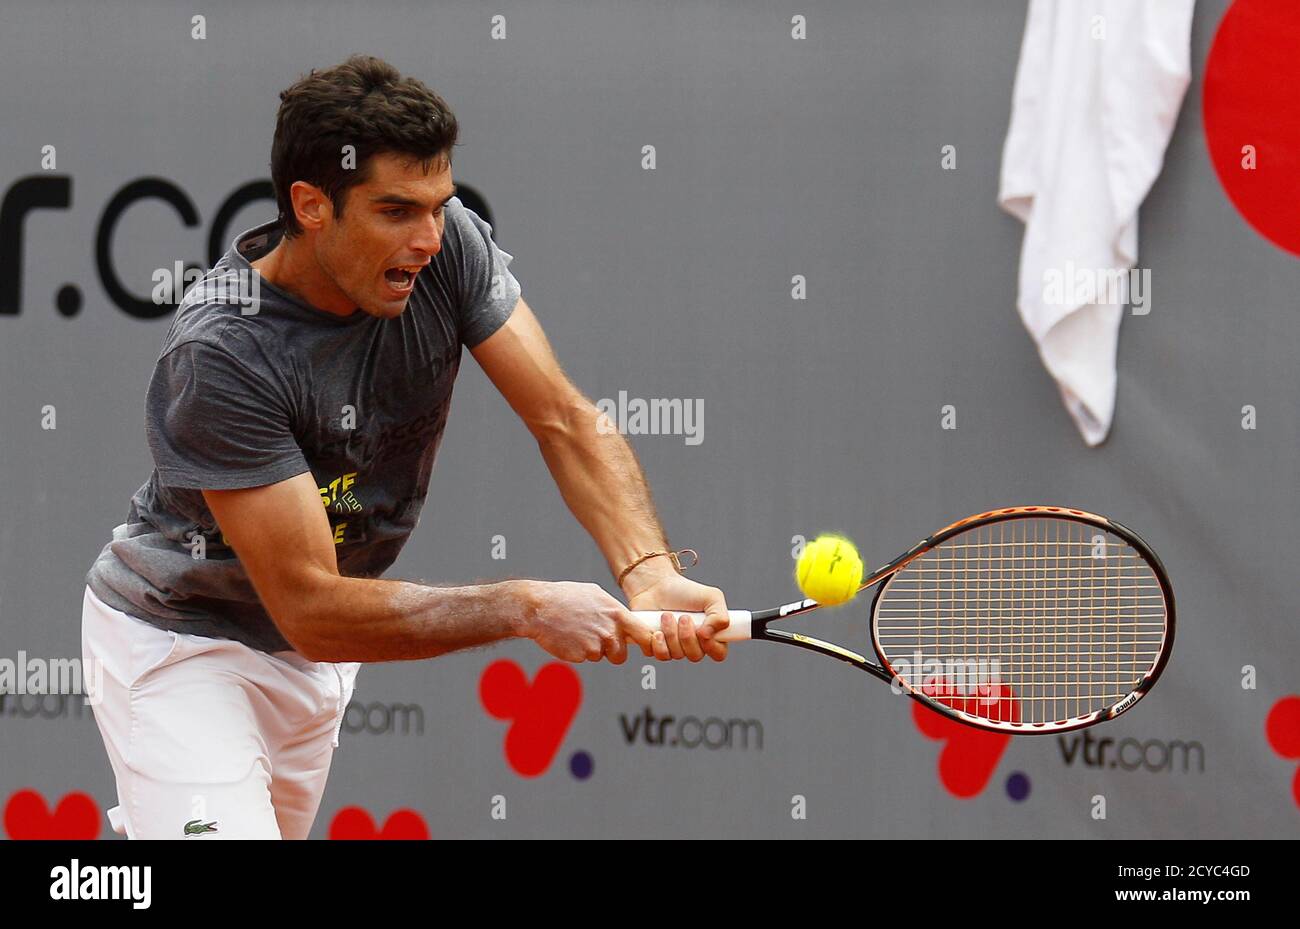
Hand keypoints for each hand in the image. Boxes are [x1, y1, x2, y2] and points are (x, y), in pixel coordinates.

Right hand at [519, 580, 653, 663]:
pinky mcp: (581, 656)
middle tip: (597, 639)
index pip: (644, 634)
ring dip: (593, 650)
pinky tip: (568, 637)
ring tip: (578, 633)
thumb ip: (613, 609)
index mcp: (616, 614)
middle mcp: (610, 631)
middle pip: (621, 654)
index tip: (646, 645)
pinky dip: (578, 651)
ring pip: (601, 657)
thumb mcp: (595, 594)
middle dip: (612, 651)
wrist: (539, 608)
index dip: (647, 642)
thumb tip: (624, 617)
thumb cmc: (565, 597)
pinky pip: (585, 658)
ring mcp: (596, 645)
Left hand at [625, 573, 728, 662]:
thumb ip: (720, 615)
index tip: (703, 631)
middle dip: (687, 635)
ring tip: (666, 615)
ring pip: (675, 655)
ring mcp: (672, 648)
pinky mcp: (654, 647)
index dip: (712, 646)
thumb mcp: (711, 596)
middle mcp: (691, 645)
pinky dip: (655, 640)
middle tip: (683, 617)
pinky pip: (656, 654)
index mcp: (709, 635)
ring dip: (670, 634)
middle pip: (694, 656)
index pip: (718, 653)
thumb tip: (708, 635)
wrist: (655, 584)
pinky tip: (654, 627)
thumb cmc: (683, 590)